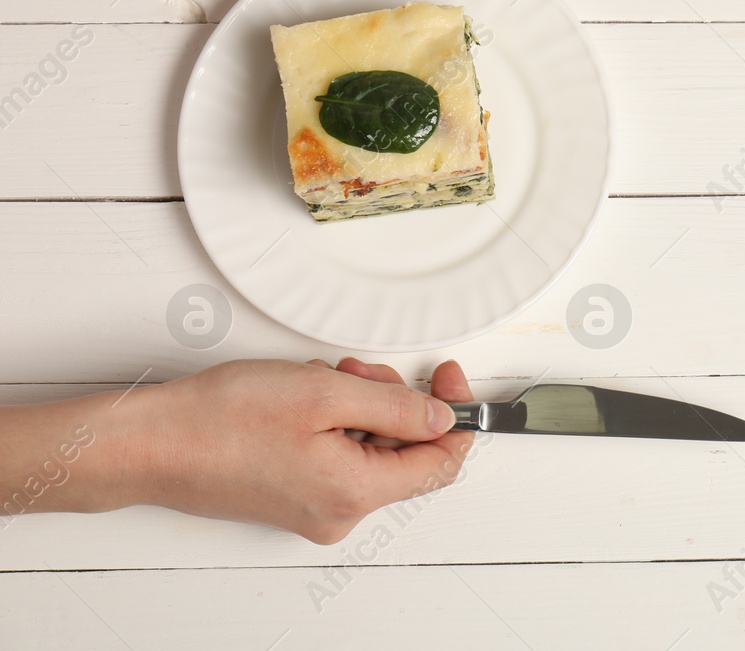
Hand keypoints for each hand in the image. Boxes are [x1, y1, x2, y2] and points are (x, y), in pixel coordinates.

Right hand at [117, 357, 475, 542]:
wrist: (150, 443)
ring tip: (323, 379)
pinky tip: (305, 398)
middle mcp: (339, 513)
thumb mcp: (327, 394)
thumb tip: (443, 418)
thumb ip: (397, 408)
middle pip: (405, 454)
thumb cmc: (223, 420)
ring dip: (360, 406)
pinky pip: (338, 456)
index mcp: (355, 493)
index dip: (455, 414)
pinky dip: (334, 422)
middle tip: (360, 370)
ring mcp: (314, 509)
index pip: (441, 464)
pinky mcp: (292, 497)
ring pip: (371, 449)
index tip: (449, 377)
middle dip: (394, 401)